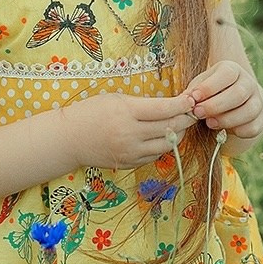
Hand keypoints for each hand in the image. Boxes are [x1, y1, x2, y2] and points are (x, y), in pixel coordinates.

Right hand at [62, 92, 196, 169]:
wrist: (68, 139)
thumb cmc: (91, 112)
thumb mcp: (116, 99)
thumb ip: (142, 104)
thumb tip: (170, 106)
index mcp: (126, 113)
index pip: (164, 110)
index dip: (182, 104)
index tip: (192, 99)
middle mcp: (130, 134)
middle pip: (170, 128)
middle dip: (186, 118)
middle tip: (194, 111)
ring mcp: (130, 152)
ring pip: (167, 145)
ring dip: (179, 134)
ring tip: (181, 124)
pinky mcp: (129, 163)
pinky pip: (155, 156)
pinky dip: (164, 145)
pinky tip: (164, 136)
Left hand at [182, 61, 262, 138]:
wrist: (234, 104)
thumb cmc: (212, 93)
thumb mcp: (201, 87)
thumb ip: (193, 92)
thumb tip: (185, 100)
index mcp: (232, 70)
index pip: (227, 74)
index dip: (210, 86)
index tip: (194, 98)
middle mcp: (248, 83)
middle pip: (238, 93)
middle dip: (216, 106)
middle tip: (198, 113)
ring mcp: (257, 101)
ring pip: (249, 111)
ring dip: (227, 119)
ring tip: (209, 123)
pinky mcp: (260, 119)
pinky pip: (253, 127)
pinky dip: (239, 131)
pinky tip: (224, 131)